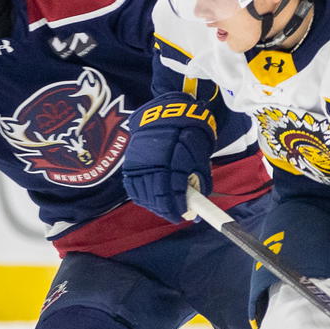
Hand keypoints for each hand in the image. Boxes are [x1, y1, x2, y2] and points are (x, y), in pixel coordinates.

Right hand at [121, 93, 217, 221]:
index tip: (185, 215)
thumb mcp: (199, 154)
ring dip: (155, 206)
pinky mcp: (129, 163)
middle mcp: (153, 161)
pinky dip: (142, 198)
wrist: (164, 113)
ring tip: (165, 209)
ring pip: (143, 194)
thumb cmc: (187, 134)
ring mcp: (139, 162)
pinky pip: (132, 187)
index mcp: (173, 157)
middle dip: (167, 209)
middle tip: (176, 215)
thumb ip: (199, 179)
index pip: (172, 190)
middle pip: (156, 195)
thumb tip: (198, 203)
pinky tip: (150, 201)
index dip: (178, 207)